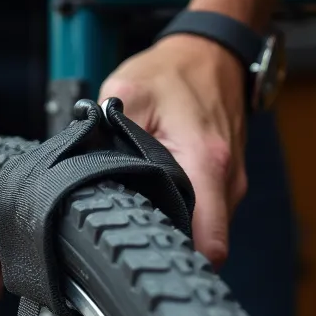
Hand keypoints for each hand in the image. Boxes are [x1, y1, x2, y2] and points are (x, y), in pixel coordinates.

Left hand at [99, 34, 247, 266]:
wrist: (211, 53)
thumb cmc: (173, 72)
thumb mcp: (129, 93)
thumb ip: (110, 137)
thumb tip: (83, 173)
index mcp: (206, 163)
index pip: (209, 244)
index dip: (176, 260)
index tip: (144, 262)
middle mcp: (228, 181)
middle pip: (205, 245)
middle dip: (169, 249)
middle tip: (129, 243)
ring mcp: (232, 183)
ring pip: (207, 232)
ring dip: (177, 230)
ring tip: (141, 218)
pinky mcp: (229, 182)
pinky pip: (209, 215)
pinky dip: (186, 214)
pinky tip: (159, 201)